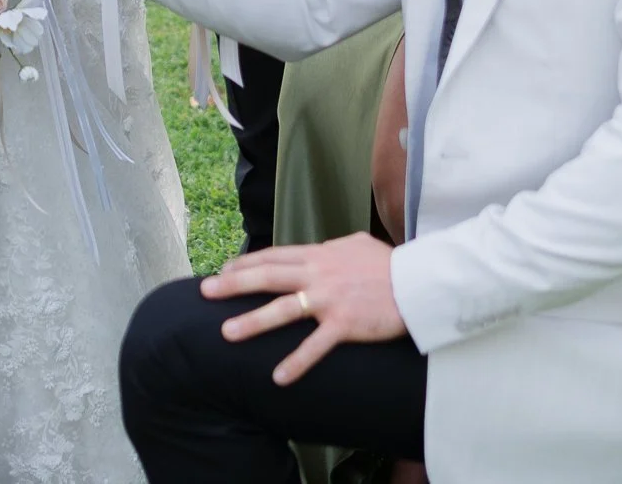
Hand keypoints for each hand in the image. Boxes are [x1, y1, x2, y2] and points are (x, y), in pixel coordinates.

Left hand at [201, 234, 405, 382]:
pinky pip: (314, 346)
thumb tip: (321, 249)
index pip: (273, 256)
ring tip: (227, 333)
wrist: (416, 282)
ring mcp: (328, 299)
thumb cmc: (388, 264)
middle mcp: (317, 273)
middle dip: (233, 284)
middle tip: (205, 292)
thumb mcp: (354, 244)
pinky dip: (296, 362)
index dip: (245, 264)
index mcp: (318, 254)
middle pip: (266, 276)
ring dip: (252, 322)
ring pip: (282, 309)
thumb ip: (332, 247)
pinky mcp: (343, 324)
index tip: (223, 271)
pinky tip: (277, 376)